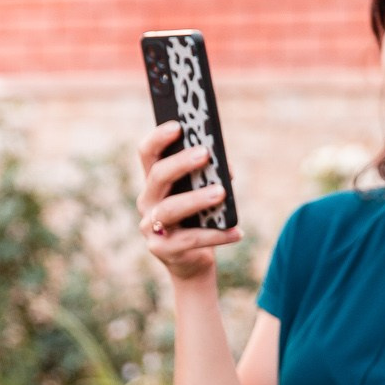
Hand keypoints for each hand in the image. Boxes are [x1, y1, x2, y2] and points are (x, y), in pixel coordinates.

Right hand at [136, 121, 242, 281]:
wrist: (193, 260)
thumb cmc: (200, 218)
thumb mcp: (204, 193)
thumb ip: (210, 177)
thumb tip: (224, 166)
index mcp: (155, 182)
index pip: (147, 154)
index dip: (159, 137)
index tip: (178, 124)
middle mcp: (147, 201)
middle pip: (157, 176)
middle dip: (181, 163)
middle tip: (206, 153)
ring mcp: (151, 226)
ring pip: (171, 208)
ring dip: (196, 198)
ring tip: (221, 192)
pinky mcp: (162, 249)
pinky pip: (190, 239)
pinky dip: (217, 235)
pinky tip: (237, 231)